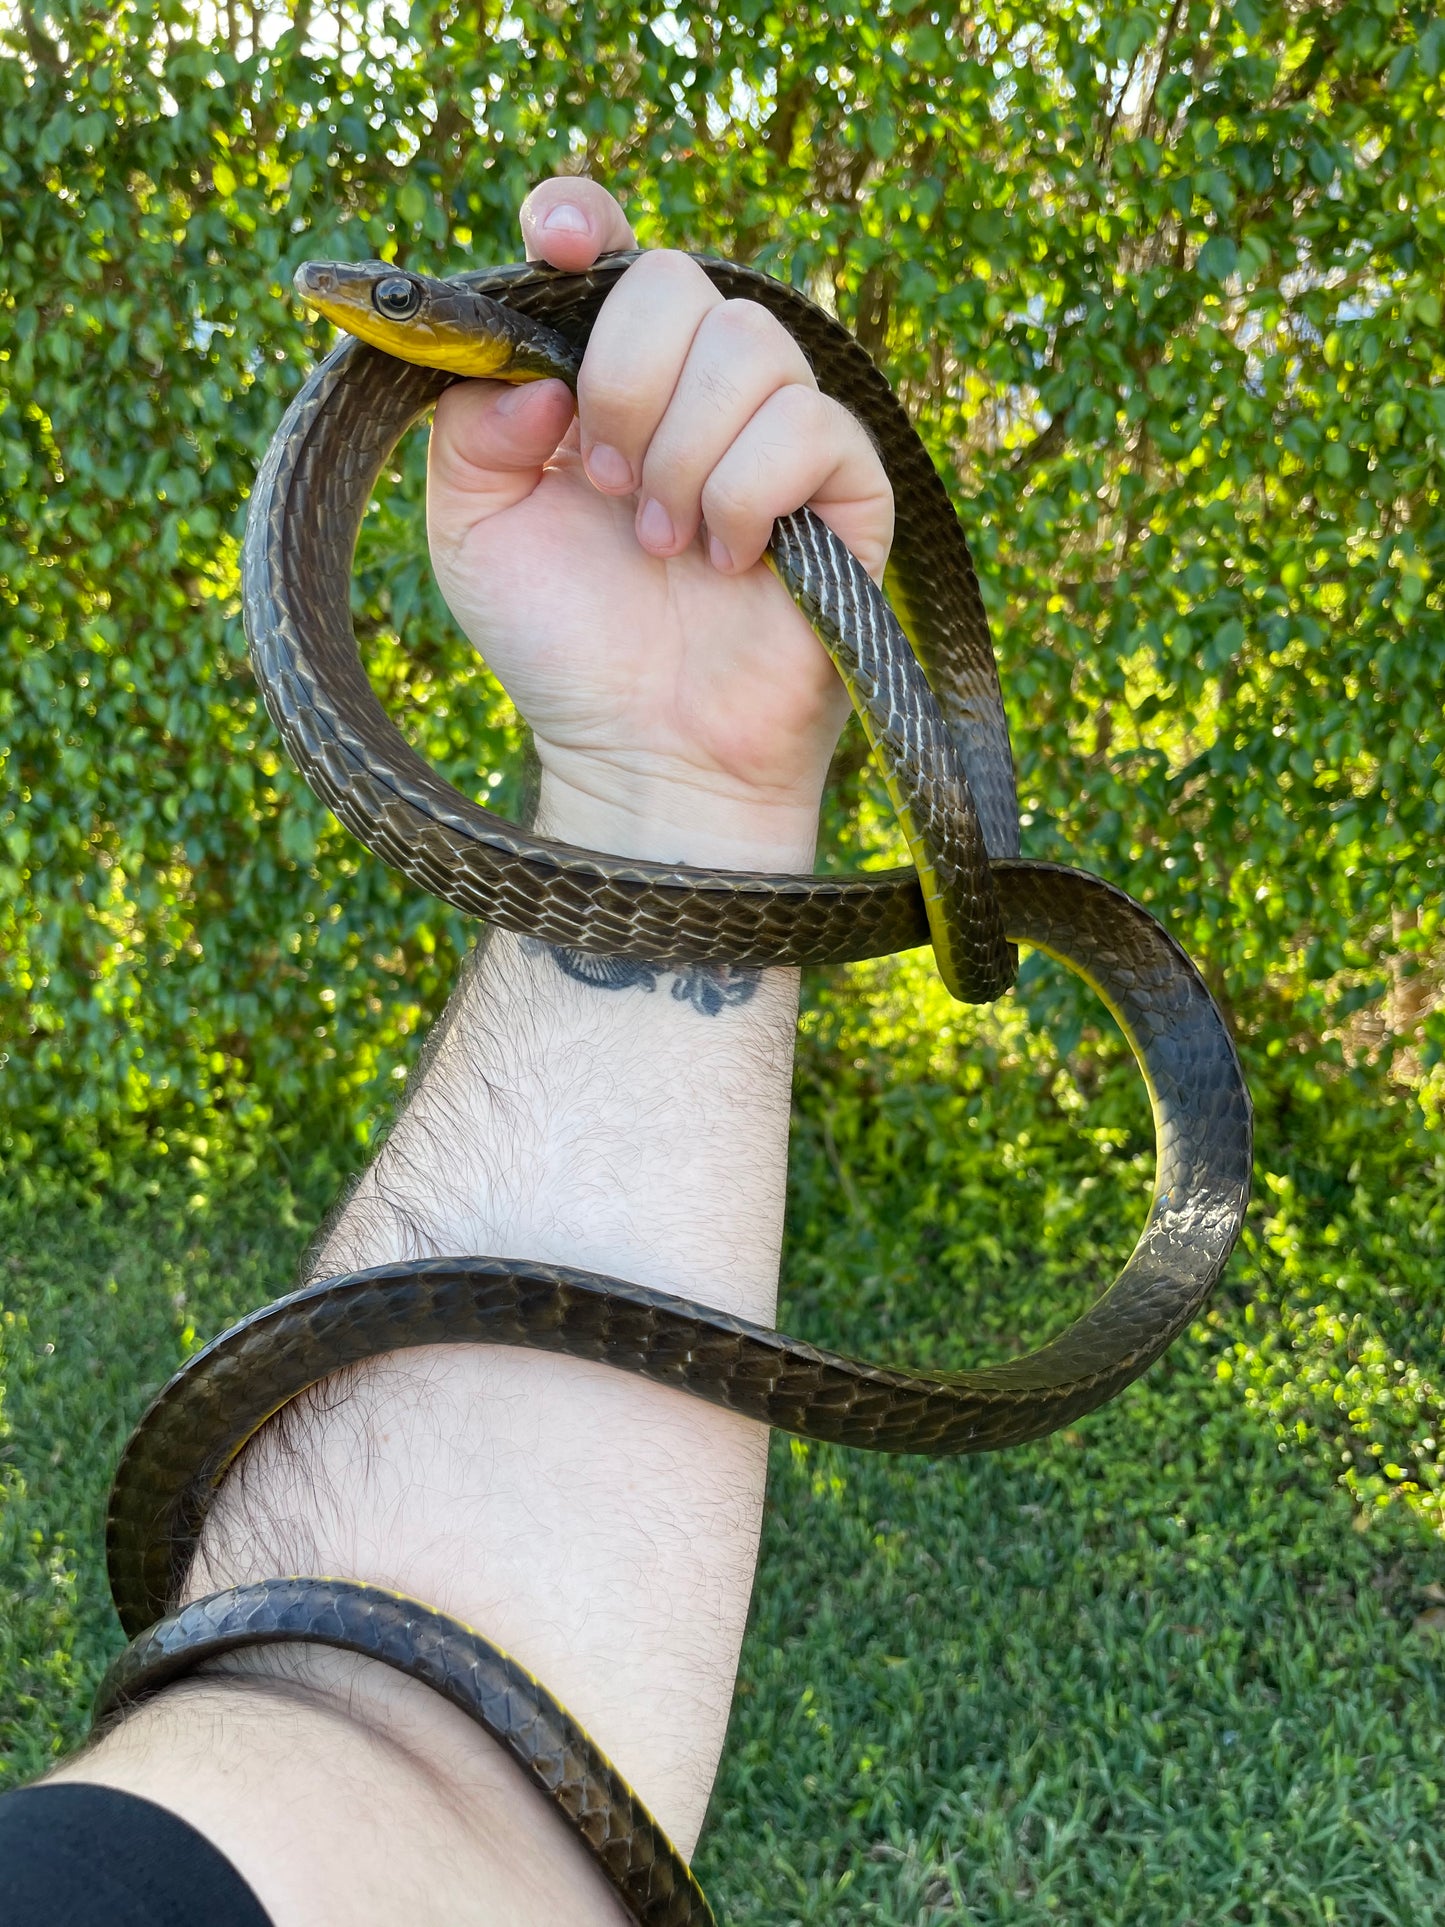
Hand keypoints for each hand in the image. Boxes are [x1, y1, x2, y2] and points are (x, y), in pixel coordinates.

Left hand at [426, 176, 893, 868]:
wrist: (640, 754)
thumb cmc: (562, 650)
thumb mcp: (473, 532)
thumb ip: (468, 427)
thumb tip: (538, 370)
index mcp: (608, 384)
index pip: (611, 254)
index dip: (584, 223)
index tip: (557, 240)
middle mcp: (697, 394)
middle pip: (679, 283)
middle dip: (625, 381)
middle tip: (604, 485)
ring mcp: (778, 437)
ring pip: (749, 346)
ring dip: (682, 452)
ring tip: (661, 545)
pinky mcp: (847, 491)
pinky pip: (807, 427)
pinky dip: (746, 494)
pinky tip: (726, 561)